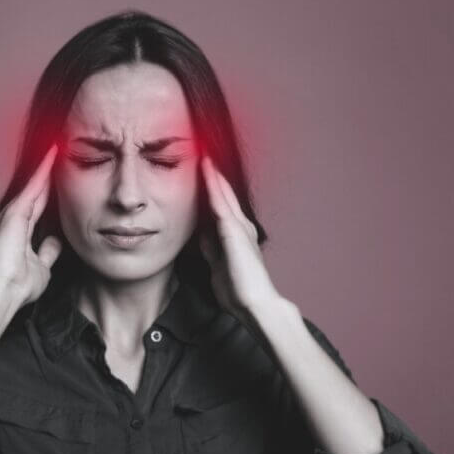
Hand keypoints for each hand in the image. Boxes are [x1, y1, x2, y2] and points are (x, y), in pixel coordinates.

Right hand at [0, 144, 62, 306]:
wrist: (4, 292)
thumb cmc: (19, 285)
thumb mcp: (41, 266)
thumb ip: (48, 252)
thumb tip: (56, 242)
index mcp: (20, 230)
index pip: (40, 205)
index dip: (50, 191)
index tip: (61, 176)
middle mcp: (15, 218)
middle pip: (37, 190)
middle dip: (48, 172)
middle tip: (59, 150)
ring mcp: (13, 213)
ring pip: (35, 184)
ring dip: (46, 164)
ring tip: (57, 144)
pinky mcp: (15, 212)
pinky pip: (34, 185)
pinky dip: (44, 169)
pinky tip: (53, 153)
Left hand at [198, 155, 281, 321]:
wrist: (255, 304)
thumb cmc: (238, 292)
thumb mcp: (218, 266)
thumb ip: (211, 250)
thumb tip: (201, 238)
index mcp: (236, 235)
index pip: (220, 205)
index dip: (210, 187)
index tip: (199, 171)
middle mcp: (240, 225)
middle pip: (222, 192)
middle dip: (211, 173)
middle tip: (199, 150)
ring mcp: (238, 226)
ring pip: (221, 191)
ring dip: (212, 171)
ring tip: (201, 149)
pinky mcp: (233, 229)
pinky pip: (219, 200)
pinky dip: (212, 182)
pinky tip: (205, 167)